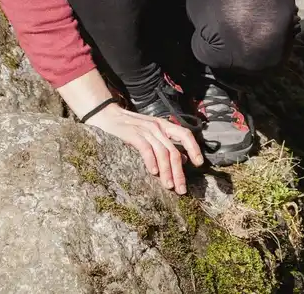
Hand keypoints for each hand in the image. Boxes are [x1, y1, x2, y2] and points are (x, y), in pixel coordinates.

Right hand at [85, 103, 203, 193]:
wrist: (104, 114)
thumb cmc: (128, 126)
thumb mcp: (151, 132)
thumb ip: (166, 144)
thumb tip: (184, 159)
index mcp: (164, 125)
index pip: (185, 134)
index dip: (194, 148)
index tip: (199, 164)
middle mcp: (157, 127)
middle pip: (174, 151)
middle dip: (179, 172)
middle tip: (182, 189)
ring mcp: (145, 130)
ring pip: (162, 152)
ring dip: (167, 171)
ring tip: (169, 186)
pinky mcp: (132, 134)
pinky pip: (146, 149)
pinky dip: (151, 161)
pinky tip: (154, 172)